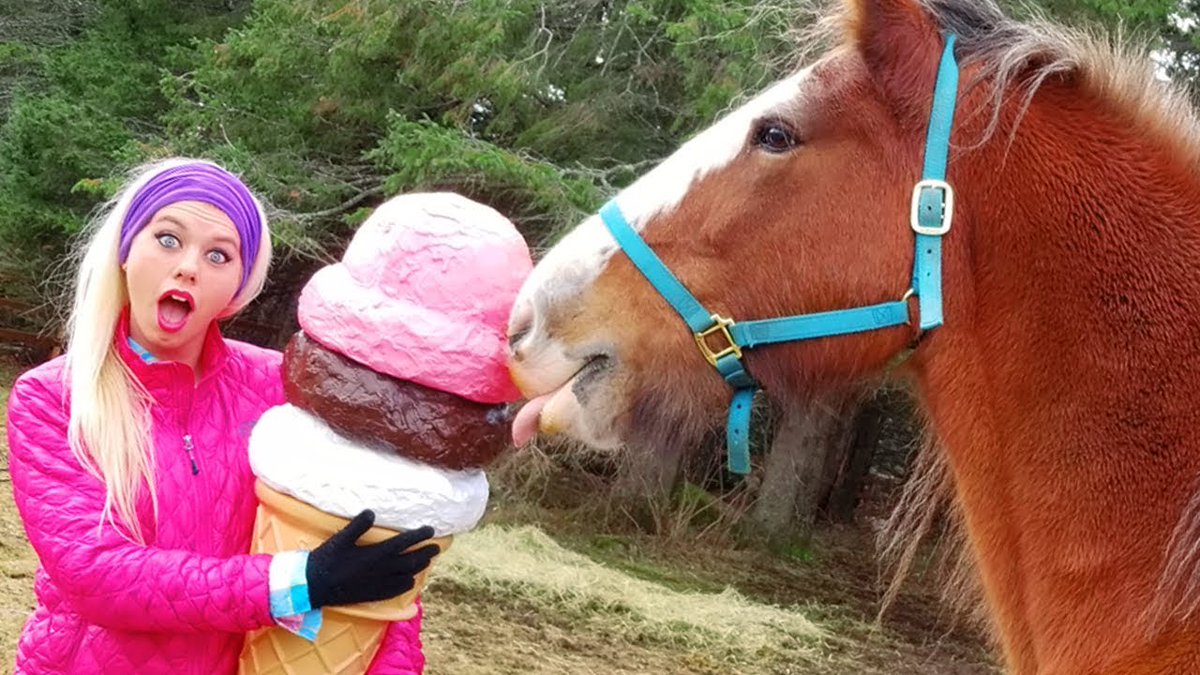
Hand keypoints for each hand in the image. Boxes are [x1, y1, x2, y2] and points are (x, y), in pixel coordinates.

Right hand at [306, 510, 438, 608]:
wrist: (314, 587)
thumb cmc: (326, 559)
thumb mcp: (341, 538)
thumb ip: (358, 525)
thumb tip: (371, 511)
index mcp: (376, 554)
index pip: (404, 543)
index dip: (419, 536)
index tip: (431, 530)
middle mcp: (381, 570)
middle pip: (411, 561)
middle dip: (426, 553)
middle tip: (436, 548)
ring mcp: (378, 584)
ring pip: (407, 576)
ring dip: (419, 568)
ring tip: (426, 562)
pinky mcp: (373, 595)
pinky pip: (396, 591)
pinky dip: (406, 585)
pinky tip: (409, 582)